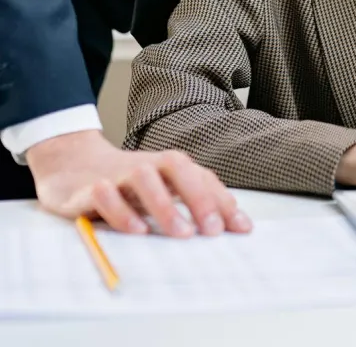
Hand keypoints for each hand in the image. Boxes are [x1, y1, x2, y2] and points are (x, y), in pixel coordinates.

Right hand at [26, 130, 251, 236]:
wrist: (74, 163)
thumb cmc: (128, 183)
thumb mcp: (162, 190)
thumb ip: (194, 203)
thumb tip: (234, 225)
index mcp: (169, 166)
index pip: (202, 176)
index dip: (222, 200)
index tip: (241, 228)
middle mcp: (147, 165)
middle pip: (177, 168)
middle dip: (198, 197)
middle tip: (212, 230)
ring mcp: (118, 174)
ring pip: (144, 178)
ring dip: (164, 205)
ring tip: (181, 233)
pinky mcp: (90, 188)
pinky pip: (105, 194)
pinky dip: (121, 211)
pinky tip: (137, 231)